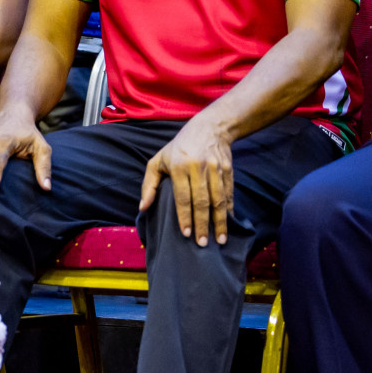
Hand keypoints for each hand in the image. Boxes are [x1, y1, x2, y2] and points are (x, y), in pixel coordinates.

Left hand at [140, 118, 233, 246]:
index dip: (184, 216)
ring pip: (218, 199)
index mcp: (178, 166)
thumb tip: (142, 207)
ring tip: (220, 240)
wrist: (209, 128)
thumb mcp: (158, 160)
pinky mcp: (228, 170)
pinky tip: (228, 223)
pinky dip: (229, 210)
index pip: (182, 196)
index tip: (186, 234)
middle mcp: (198, 168)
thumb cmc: (178, 148)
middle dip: (202, 224)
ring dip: (219, 221)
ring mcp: (215, 169)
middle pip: (201, 201)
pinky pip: (229, 193)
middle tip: (202, 244)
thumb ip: (149, 184)